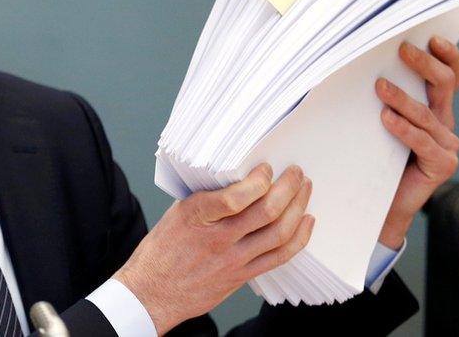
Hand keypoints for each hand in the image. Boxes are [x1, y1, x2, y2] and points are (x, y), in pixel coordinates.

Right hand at [114, 164, 313, 334]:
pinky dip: (298, 237)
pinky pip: (279, 256)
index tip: (266, 167)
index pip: (235, 197)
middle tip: (295, 172)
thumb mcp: (177, 213)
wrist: (153, 291)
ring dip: (298, 207)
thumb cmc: (163, 249)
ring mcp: (232, 260)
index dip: (258, 180)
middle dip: (288, 187)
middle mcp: (217, 238)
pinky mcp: (242, 276)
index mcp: (196, 216)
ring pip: (278, 233)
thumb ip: (208, 198)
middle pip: (266, 212)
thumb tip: (239, 178)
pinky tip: (306, 221)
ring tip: (304, 190)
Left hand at [375, 36, 458, 248]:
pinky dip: (403, 128)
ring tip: (380, 87)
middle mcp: (445, 123)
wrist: (380, 203)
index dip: (448, 55)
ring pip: (427, 113)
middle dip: (424, 64)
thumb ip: (382, 97)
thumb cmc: (374, 157)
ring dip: (403, 98)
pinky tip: (386, 118)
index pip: (451, 76)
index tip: (432, 38)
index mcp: (435, 108)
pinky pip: (422, 141)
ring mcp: (447, 145)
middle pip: (444, 85)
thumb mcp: (378, 120)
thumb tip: (361, 65)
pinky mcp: (442, 165)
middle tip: (402, 50)